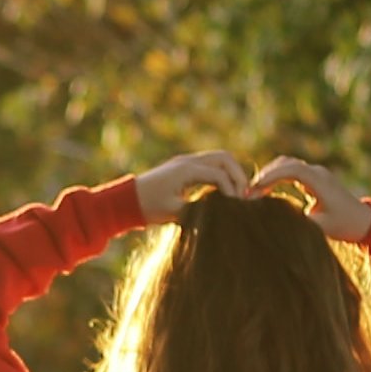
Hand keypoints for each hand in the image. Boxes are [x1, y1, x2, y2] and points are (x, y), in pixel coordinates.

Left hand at [129, 150, 252, 223]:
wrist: (127, 200)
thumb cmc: (148, 207)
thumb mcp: (174, 212)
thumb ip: (199, 210)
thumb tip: (222, 213)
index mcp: (186, 170)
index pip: (220, 175)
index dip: (232, 190)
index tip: (237, 208)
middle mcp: (188, 161)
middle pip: (224, 158)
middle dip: (238, 175)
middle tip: (244, 196)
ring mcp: (186, 161)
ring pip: (219, 158)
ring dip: (231, 173)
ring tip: (237, 194)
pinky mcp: (185, 167)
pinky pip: (211, 164)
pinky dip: (222, 173)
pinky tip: (224, 192)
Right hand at [258, 156, 370, 240]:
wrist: (364, 221)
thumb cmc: (345, 225)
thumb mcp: (322, 228)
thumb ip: (300, 224)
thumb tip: (276, 224)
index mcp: (320, 181)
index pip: (292, 169)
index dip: (272, 176)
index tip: (255, 188)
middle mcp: (317, 173)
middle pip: (286, 163)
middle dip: (266, 175)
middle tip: (248, 191)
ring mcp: (316, 174)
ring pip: (287, 165)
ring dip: (270, 175)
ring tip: (254, 192)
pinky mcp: (314, 179)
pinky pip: (291, 171)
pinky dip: (276, 177)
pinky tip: (265, 191)